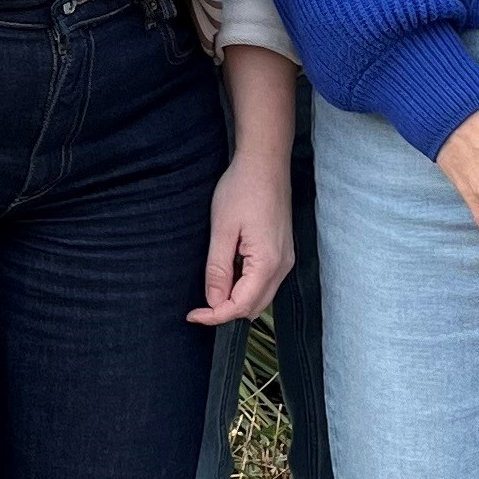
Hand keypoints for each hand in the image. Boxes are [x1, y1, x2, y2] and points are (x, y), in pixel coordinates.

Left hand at [193, 151, 295, 324]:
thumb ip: (218, 269)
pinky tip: (229, 270)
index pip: (241, 306)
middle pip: (253, 307)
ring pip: (260, 296)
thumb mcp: (222, 229)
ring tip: (213, 283)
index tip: (193, 315)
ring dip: (236, 298)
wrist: (265, 163)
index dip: (215, 316)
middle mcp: (282, 266)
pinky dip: (245, 285)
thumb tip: (213, 301)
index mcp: (268, 263)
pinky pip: (265, 282)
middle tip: (199, 303)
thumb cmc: (243, 189)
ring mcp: (285, 259)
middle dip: (226, 310)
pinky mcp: (283, 252)